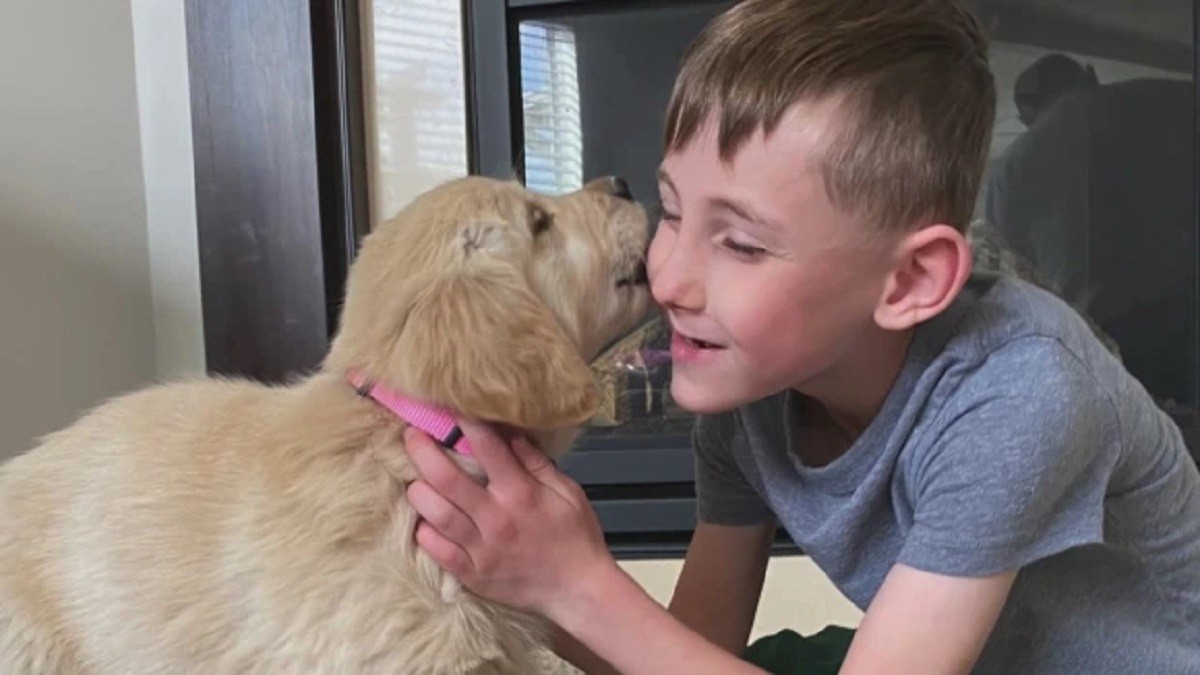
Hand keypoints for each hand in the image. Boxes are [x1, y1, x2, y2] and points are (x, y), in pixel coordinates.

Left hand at [404, 421, 614, 620]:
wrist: (579, 592)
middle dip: (422, 451)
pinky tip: (423, 521)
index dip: (465, 421)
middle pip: (445, 478)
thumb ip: (537, 463)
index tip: (449, 405)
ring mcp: (480, 549)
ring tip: (413, 479)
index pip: (486, 447)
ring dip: (418, 491)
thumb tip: (510, 434)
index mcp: (520, 493)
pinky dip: (424, 533)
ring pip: (434, 513)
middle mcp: (495, 518)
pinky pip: (436, 550)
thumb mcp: (568, 493)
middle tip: (410, 435)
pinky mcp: (472, 574)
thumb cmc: (576, 538)